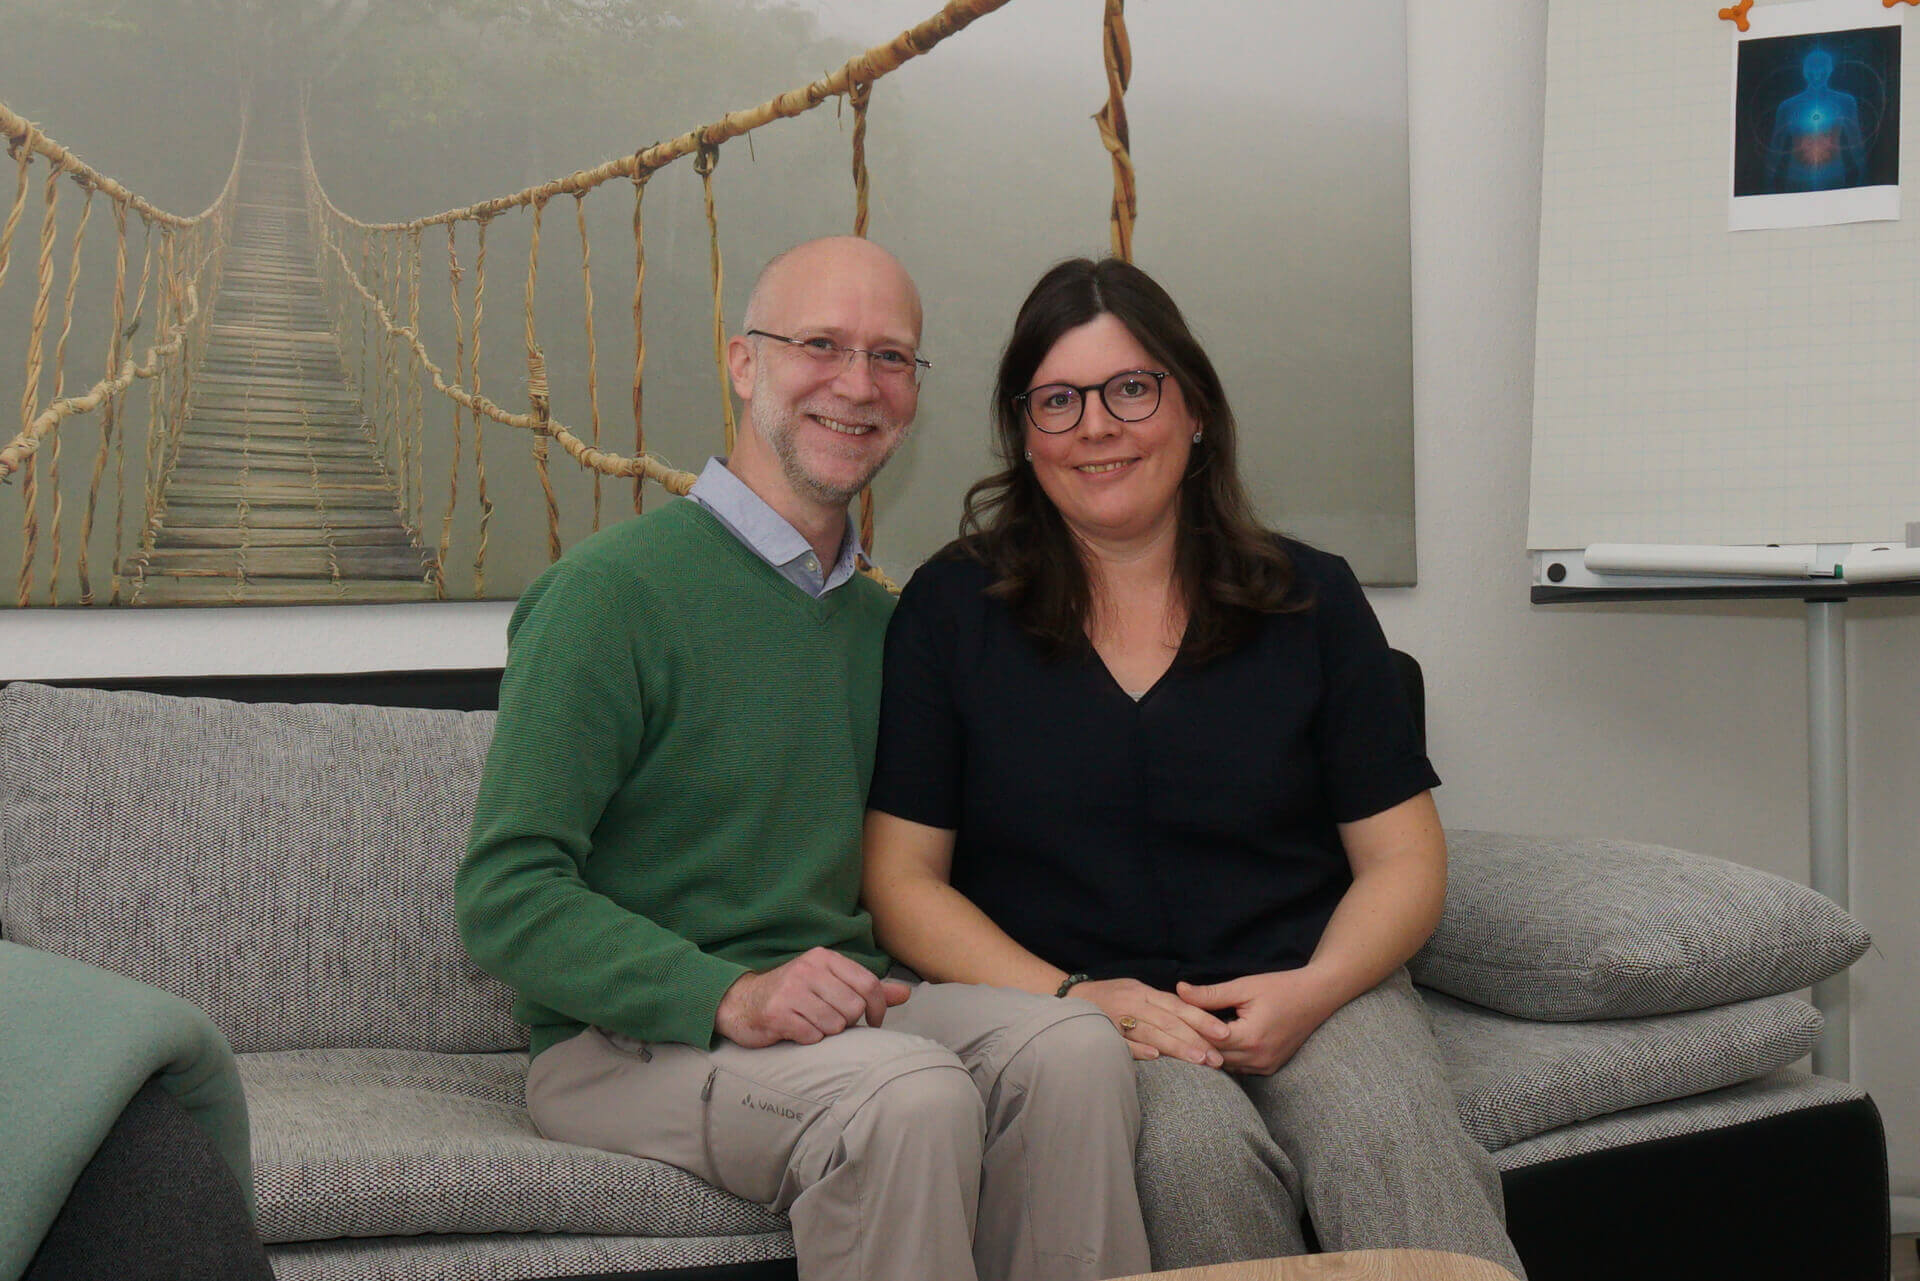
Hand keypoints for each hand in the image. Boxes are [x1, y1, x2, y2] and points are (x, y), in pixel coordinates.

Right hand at [714, 947, 911, 1047]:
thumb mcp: (829, 982)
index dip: (879, 1008)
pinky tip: (797, 1030)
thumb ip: (867, 988)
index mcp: (824, 958)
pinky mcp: (776, 1014)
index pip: (869, 984)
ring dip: (827, 1031)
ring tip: (812, 1023)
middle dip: (847, 1022)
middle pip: (854, 1008)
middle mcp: (808, 969)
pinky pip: (812, 1036)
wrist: (742, 1002)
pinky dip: (809, 1039)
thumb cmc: (793, 993)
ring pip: (835, 1025)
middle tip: (831, 1021)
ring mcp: (791, 991)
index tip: (873, 1022)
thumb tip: (907, 993)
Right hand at [1071, 978, 1230, 1065]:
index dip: (1203, 1019)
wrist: (1068, 998)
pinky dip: (1138, 1048)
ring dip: (1177, 1046)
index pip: (1179, 1006)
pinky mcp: (1102, 1031)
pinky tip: (1156, 1057)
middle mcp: (1133, 1002)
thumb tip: (1192, 1017)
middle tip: (1218, 1057)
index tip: (1224, 1033)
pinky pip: (1122, 1041)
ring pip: (1152, 1031)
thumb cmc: (1109, 998)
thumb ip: (1160, 1004)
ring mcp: (1117, 1017)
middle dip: (1197, 1039)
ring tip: (1199, 1060)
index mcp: (1144, 992)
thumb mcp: (1135, 992)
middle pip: (1170, 1021)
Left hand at [1177, 969, 1341, 1075]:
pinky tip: (1211, 1045)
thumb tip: (1179, 990)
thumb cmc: (1281, 987)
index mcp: (1251, 1037)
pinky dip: (1225, 1057)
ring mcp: (1266, 1065)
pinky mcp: (1270, 1067)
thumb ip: (1210, 994)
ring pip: (1226, 1066)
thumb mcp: (1244, 987)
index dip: (1187, 1032)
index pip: (1207, 1041)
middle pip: (1214, 1057)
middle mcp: (1259, 1057)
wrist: (1317, 996)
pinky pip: (1239, 1068)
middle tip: (1170, 1034)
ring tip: (1186, 1040)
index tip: (1168, 1023)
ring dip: (1208, 1054)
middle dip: (1194, 1044)